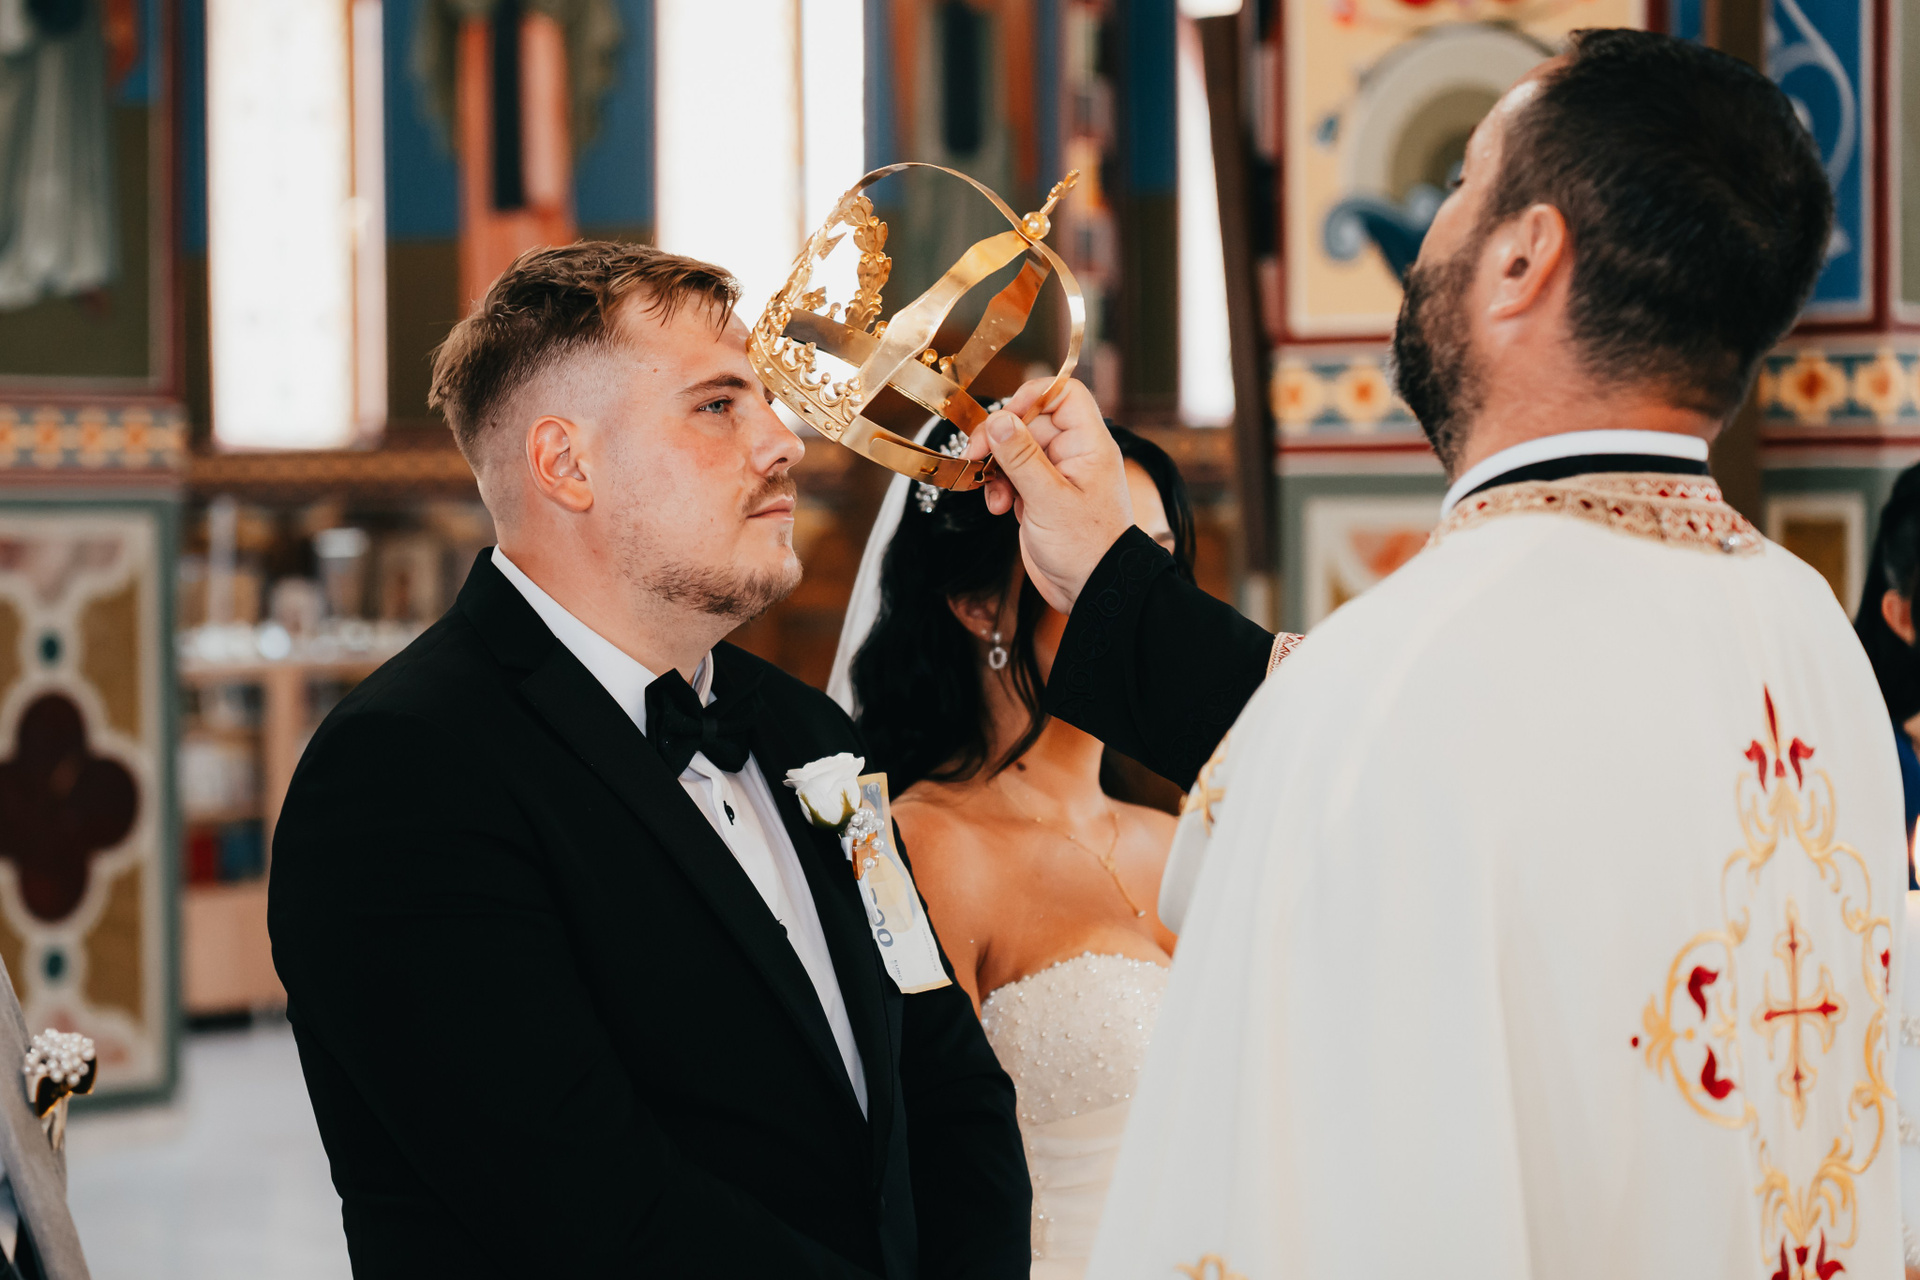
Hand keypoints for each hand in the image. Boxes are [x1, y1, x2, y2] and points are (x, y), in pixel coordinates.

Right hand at [966, 377, 1132, 612]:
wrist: (1093, 591)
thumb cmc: (1085, 547)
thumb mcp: (1049, 499)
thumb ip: (1021, 457)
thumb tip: (997, 420)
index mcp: (1089, 444)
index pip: (1063, 394)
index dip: (1032, 396)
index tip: (1003, 417)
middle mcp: (1073, 454)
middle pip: (1030, 421)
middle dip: (1000, 438)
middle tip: (975, 457)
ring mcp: (1056, 475)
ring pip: (1016, 449)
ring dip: (996, 468)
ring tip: (993, 497)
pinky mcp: (1040, 496)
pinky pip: (1013, 476)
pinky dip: (1000, 488)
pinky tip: (998, 509)